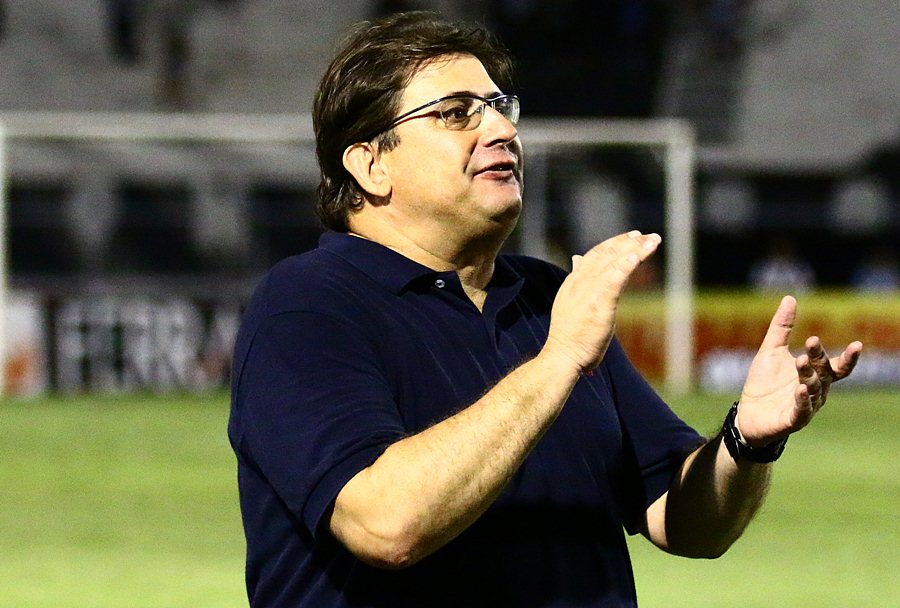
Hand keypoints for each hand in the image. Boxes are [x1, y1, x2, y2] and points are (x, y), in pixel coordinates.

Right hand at [544, 230, 660, 372]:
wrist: (562, 355)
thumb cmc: (569, 334)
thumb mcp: (570, 300)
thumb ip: (577, 279)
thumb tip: (576, 259)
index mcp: (574, 281)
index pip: (595, 254)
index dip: (614, 243)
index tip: (632, 236)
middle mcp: (580, 282)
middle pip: (607, 254)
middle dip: (629, 242)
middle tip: (648, 236)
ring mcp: (588, 292)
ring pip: (613, 263)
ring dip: (635, 250)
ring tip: (652, 241)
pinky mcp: (598, 304)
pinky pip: (613, 281)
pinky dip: (625, 267)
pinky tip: (637, 257)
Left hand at [736, 296, 862, 446]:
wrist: (746, 413)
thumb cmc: (763, 383)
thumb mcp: (770, 350)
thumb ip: (782, 327)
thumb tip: (790, 298)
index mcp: (816, 375)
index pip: (837, 366)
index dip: (849, 357)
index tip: (857, 344)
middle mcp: (816, 391)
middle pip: (824, 374)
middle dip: (819, 358)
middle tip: (811, 342)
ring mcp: (806, 407)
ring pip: (813, 390)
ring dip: (809, 375)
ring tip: (801, 360)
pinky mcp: (792, 420)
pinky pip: (802, 411)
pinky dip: (803, 400)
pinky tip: (801, 389)